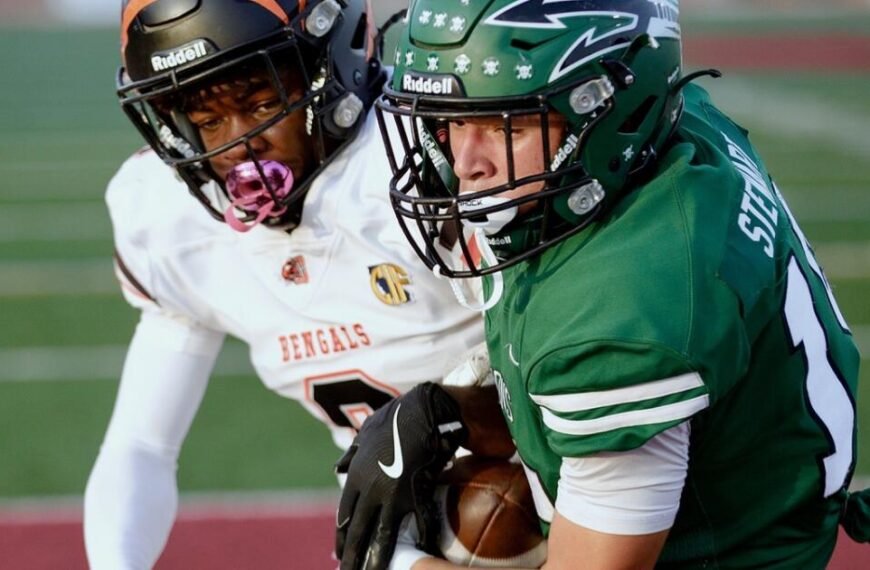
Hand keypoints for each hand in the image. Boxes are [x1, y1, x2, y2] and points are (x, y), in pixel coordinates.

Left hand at [335, 382, 466, 569]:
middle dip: (353, 556)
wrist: (425, 410)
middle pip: (357, 530)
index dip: (342, 536)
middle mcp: (370, 488)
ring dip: (376, 559)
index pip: (344, 514)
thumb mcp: (366, 432)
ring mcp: (392, 494)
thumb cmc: (396, 417)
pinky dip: (420, 541)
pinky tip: (420, 554)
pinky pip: (417, 524)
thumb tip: (337, 466)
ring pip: (381, 535)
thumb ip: (352, 452)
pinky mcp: (415, 494)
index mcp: (356, 475)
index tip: (340, 553)